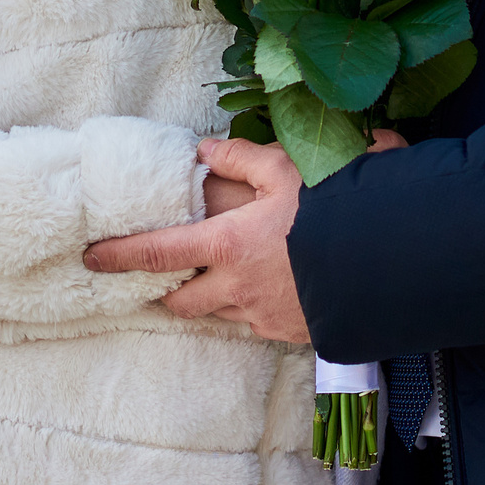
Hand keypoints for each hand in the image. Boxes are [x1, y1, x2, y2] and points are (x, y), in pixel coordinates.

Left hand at [86, 130, 407, 341]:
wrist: (394, 261)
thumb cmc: (337, 207)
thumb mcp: (288, 168)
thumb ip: (241, 159)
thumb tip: (204, 150)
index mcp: (227, 244)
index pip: (156, 253)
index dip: (118, 256)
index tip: (91, 258)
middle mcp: (237, 288)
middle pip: (181, 301)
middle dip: (167, 292)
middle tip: (164, 278)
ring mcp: (265, 316)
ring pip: (220, 314)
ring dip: (213, 299)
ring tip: (224, 278)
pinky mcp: (293, 333)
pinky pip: (259, 323)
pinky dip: (253, 306)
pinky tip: (273, 286)